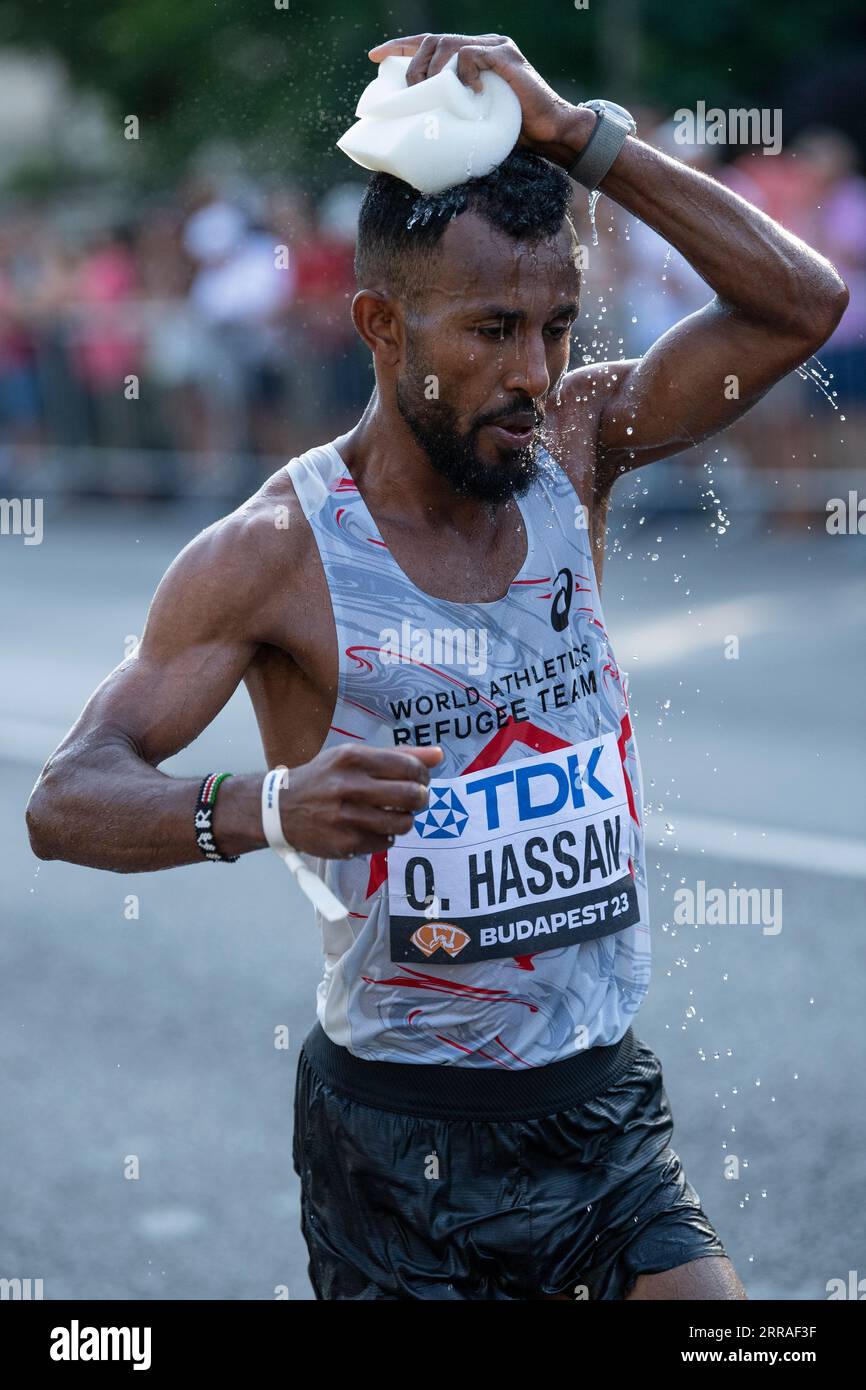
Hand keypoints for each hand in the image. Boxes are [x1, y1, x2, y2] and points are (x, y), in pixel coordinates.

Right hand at [279, 743, 443, 858]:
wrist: (280, 808)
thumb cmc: (323, 779)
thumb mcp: (354, 757)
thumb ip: (398, 755)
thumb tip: (438, 755)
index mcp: (353, 758)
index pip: (410, 767)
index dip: (423, 776)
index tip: (420, 780)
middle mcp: (348, 785)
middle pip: (412, 796)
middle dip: (420, 799)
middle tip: (413, 800)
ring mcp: (346, 817)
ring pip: (404, 823)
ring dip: (405, 820)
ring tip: (393, 814)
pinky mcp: (344, 842)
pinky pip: (386, 841)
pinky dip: (385, 835)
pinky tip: (371, 826)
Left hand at [367, 32, 582, 162]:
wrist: (553, 133)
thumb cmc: (515, 134)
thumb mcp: (474, 121)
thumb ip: (452, 112)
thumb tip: (417, 129)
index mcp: (474, 56)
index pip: (431, 43)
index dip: (401, 47)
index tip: (375, 57)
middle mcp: (484, 44)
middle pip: (434, 40)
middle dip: (413, 65)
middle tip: (409, 93)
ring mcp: (496, 48)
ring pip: (448, 44)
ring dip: (432, 71)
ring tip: (432, 95)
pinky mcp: (506, 58)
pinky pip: (471, 56)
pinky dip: (463, 75)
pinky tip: (468, 96)